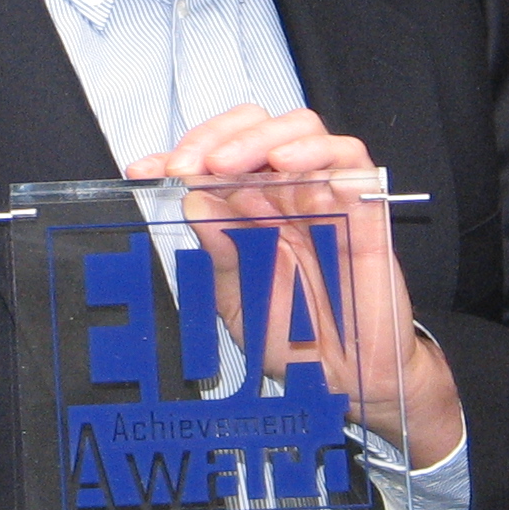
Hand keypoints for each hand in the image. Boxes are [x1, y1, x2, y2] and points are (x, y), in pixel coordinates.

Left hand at [126, 106, 460, 462]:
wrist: (344, 381)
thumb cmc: (294, 342)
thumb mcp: (237, 299)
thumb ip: (219, 252)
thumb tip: (194, 202)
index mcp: (248, 212)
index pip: (211, 162)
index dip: (176, 156)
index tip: (144, 170)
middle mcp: (283, 196)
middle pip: (252, 129)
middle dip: (212, 138)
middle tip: (184, 166)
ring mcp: (323, 196)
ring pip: (298, 128)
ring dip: (255, 136)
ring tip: (224, 163)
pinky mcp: (364, 206)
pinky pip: (349, 156)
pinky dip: (314, 147)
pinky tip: (283, 160)